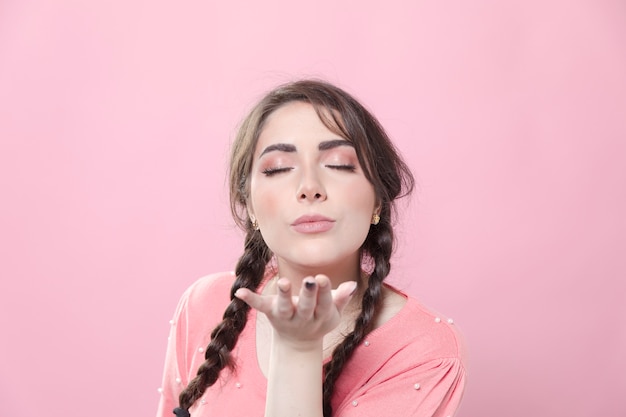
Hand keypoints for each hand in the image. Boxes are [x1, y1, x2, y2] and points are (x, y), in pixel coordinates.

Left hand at [235, 275, 356, 347]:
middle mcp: (303, 318)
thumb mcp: (333, 311)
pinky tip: (240, 291)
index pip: (324, 303)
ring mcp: (286, 317)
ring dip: (284, 295)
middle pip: (306, 306)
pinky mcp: (271, 313)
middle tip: (309, 280)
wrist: (299, 342)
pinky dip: (250, 299)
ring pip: (285, 308)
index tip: (322, 278)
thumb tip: (353, 285)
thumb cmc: (319, 317)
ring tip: (282, 282)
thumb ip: (342, 298)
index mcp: (321, 316)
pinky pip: (260, 306)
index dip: (324, 292)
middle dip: (308, 294)